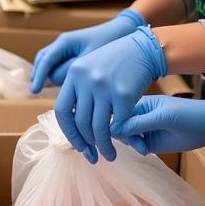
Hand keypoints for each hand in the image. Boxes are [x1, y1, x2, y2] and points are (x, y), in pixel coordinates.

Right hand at [30, 8, 145, 90]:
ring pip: (51, 63)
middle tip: (36, 90)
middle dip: (39, 74)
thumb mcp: (90, 60)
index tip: (34, 91)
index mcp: (65, 41)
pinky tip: (65, 87)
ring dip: (48, 75)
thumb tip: (52, 82)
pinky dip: (59, 75)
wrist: (126, 31)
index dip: (39, 76)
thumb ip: (71, 71)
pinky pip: (60, 65)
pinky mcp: (75, 54)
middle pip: (44, 60)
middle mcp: (63, 43)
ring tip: (47, 91)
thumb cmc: (110, 44)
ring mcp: (68, 48)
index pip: (45, 60)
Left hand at [54, 27, 167, 162]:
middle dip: (86, 144)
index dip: (69, 133)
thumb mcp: (89, 68)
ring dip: (103, 146)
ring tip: (108, 156)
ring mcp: (103, 87)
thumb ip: (78, 91)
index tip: (77, 145)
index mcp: (73, 74)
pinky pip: (118, 124)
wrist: (142, 49)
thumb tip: (72, 123)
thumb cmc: (115, 62)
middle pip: (80, 123)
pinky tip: (124, 141)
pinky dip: (120, 136)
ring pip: (98, 128)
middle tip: (93, 156)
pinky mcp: (123, 94)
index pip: (62, 111)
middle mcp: (86, 80)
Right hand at [110, 94, 204, 155]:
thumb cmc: (188, 115)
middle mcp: (140, 115)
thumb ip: (139, 123)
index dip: (115, 122)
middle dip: (123, 135)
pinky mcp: (151, 141)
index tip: (117, 132)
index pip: (120, 112)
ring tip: (142, 147)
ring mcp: (145, 128)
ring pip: (126, 136)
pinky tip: (145, 150)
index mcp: (141, 103)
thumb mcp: (162, 117)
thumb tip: (113, 128)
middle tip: (134, 142)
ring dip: (131, 143)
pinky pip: (136, 145)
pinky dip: (137, 148)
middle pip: (120, 125)